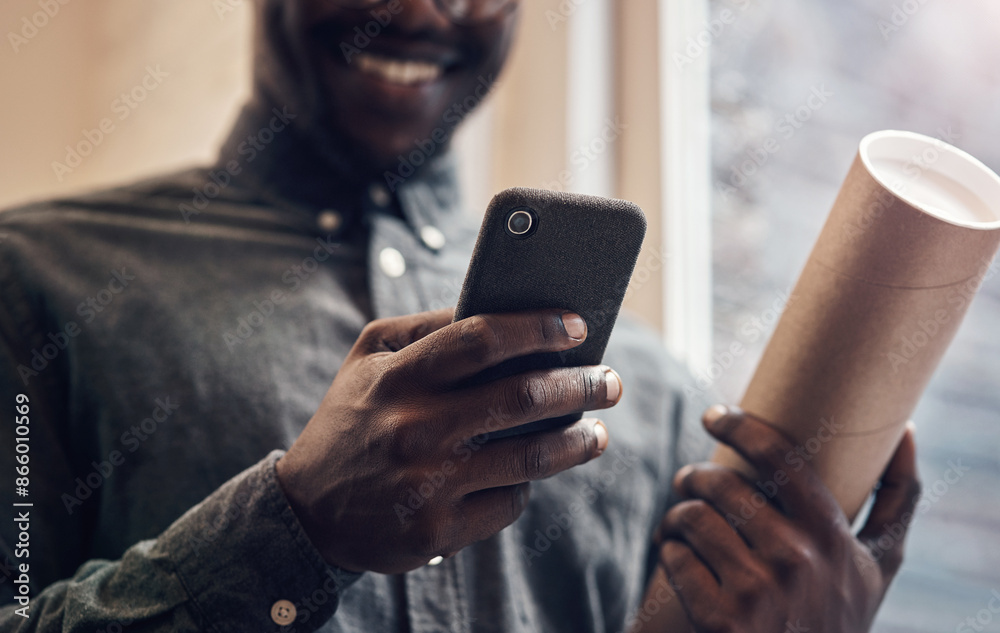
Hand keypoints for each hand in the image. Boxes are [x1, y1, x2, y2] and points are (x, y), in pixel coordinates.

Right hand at [275, 308, 621, 573]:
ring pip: (530, 457)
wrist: (308, 511)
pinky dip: (527, 483)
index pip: (481, 339)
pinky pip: (509, 501)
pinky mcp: (437, 531)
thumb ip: (426, 327)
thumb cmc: (353, 420)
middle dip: (581, 384)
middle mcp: (414, 430)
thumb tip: (495, 308)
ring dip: (578, 441)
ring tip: (597, 431)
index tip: (578, 325)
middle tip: (610, 379)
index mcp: (397, 378)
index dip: (538, 327)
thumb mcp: (369, 359)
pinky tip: (531, 472)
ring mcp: (427, 485)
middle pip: (522, 397)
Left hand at [656, 406, 920, 632]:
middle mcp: (796, 559)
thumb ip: (897, 497)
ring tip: (680, 522)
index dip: (739, 425)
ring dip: (676, 514)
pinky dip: (668, 551)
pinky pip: (674, 557)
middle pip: (720, 483)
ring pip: (690, 517)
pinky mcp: (720, 620)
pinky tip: (677, 554)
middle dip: (694, 476)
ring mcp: (756, 593)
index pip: (777, 456)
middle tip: (688, 481)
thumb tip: (907, 428)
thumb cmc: (841, 612)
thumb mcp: (880, 562)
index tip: (714, 415)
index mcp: (832, 535)